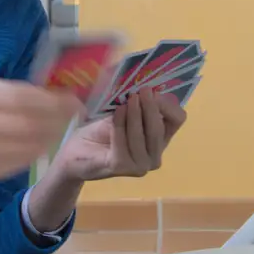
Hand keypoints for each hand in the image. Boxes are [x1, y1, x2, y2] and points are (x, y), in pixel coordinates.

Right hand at [0, 73, 82, 180]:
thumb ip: (26, 90)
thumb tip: (67, 95)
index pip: (19, 96)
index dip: (50, 100)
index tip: (73, 101)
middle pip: (23, 121)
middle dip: (56, 119)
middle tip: (74, 116)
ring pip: (25, 143)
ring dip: (51, 136)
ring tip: (64, 128)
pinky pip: (21, 160)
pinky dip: (39, 151)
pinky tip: (48, 142)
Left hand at [54, 90, 186, 182]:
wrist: (75, 153)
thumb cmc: (100, 132)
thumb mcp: (123, 112)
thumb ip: (139, 103)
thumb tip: (151, 86)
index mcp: (159, 140)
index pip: (178, 119)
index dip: (168, 104)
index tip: (153, 90)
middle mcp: (154, 156)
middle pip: (160, 127)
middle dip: (151, 107)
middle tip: (141, 91)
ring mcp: (140, 165)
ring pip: (143, 134)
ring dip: (134, 115)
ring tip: (125, 102)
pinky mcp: (122, 167)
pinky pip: (123, 140)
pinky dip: (119, 124)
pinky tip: (114, 114)